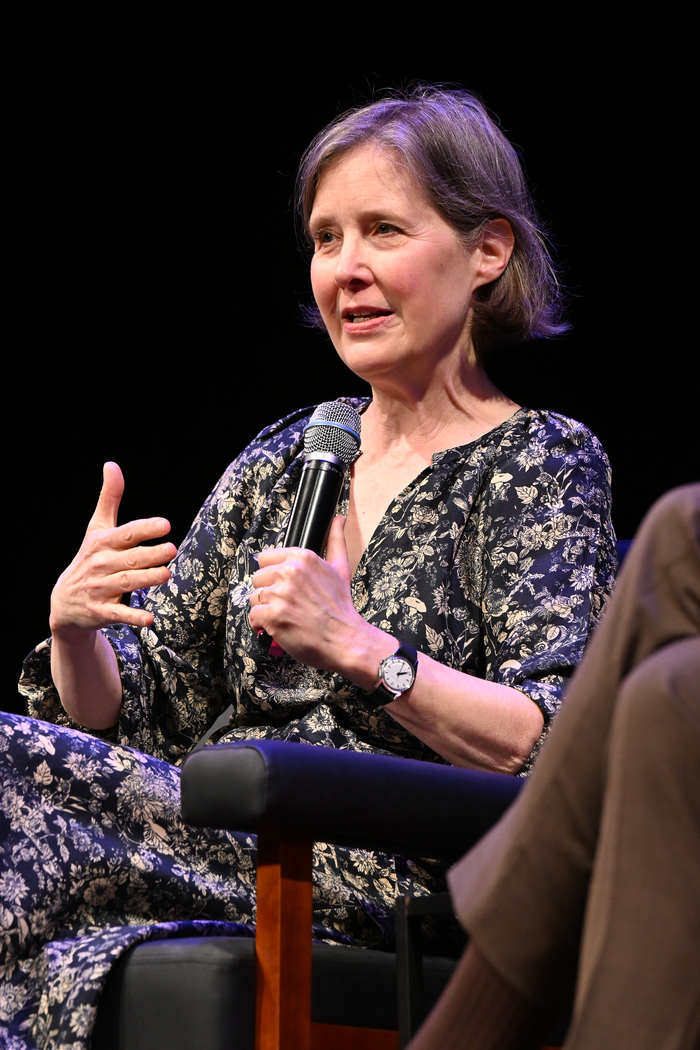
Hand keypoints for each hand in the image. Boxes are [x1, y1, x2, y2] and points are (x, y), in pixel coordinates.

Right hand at [50, 462, 177, 636]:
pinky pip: (118, 614)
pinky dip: (133, 617)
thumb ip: (109, 499)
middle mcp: (101, 565)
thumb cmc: (89, 559)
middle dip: (150, 555)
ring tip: (167, 574)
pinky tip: (149, 619)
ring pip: (127, 583)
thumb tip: (112, 464)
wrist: (64, 602)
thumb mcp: (96, 529)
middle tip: (172, 550)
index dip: (145, 529)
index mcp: (102, 543)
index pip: (126, 534)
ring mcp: (100, 589)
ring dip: (147, 579)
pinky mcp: (101, 611)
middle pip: (130, 559)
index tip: (165, 525)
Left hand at [248, 516, 378, 676]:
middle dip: (269, 593)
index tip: (286, 587)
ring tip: (284, 616)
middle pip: (258, 579)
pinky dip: (261, 625)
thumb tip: (338, 519)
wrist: (345, 639)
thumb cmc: (341, 607)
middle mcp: (289, 572)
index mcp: (301, 558)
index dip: (273, 576)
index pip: (266, 559)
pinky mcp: (272, 615)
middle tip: (288, 605)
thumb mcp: (341, 568)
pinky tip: (278, 627)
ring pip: (254, 598)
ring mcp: (280, 594)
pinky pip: (253, 617)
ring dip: (265, 610)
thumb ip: (335, 541)